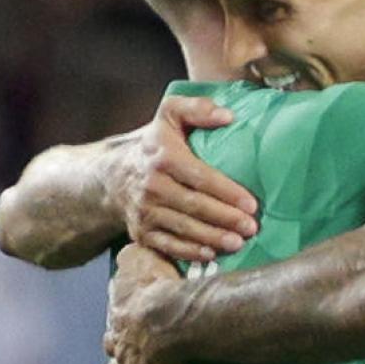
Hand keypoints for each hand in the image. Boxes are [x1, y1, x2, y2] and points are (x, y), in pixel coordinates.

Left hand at [105, 245, 185, 363]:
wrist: (170, 316)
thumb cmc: (159, 287)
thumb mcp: (141, 260)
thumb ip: (132, 258)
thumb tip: (125, 250)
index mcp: (121, 314)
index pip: (116, 320)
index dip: (120, 324)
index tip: (125, 326)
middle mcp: (119, 340)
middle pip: (111, 348)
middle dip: (116, 351)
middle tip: (122, 354)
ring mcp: (128, 363)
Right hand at [111, 95, 257, 262]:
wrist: (112, 175)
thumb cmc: (153, 144)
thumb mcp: (169, 115)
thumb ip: (196, 109)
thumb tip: (228, 116)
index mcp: (163, 157)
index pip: (200, 177)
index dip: (227, 192)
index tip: (251, 204)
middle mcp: (152, 185)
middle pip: (195, 206)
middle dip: (226, 219)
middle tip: (251, 227)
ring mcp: (145, 211)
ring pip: (184, 228)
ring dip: (213, 238)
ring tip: (238, 243)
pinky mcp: (141, 232)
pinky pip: (169, 245)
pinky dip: (190, 252)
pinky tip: (211, 254)